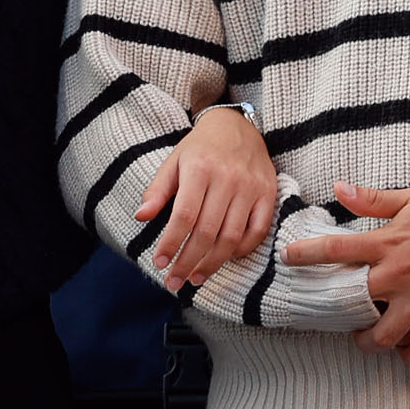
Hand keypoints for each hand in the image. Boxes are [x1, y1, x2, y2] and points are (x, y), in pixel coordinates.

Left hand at [133, 105, 279, 289]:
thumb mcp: (173, 161)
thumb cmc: (200, 148)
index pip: (184, 215)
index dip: (171, 243)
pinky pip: (258, 231)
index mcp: (200, 169)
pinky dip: (242, 250)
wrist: (237, 126)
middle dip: (188, 262)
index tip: (159, 262)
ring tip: (195, 278)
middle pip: (207, 231)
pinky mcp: (268, 194)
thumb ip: (157, 190)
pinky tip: (225, 259)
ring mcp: (251, 188)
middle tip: (174, 282)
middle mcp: (227, 179)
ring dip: (213, 263)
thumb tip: (141, 217)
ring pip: (232, 236)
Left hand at [291, 183, 409, 365]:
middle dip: (337, 314)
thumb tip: (339, 188)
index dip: (306, 255)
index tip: (287, 259)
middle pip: (352, 305)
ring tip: (369, 339)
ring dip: (370, 343)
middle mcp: (400, 275)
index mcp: (389, 243)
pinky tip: (408, 348)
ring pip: (383, 338)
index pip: (335, 249)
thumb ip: (373, 200)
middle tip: (335, 315)